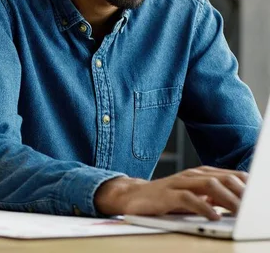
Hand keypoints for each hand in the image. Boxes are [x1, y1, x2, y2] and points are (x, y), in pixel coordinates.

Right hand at [94, 166, 247, 219]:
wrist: (132, 197)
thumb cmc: (166, 199)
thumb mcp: (195, 197)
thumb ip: (216, 198)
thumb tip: (241, 204)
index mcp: (202, 174)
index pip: (233, 175)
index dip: (249, 186)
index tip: (261, 199)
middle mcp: (192, 175)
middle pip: (224, 178)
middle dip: (243, 193)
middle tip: (254, 208)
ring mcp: (179, 183)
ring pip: (209, 185)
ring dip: (228, 199)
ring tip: (240, 213)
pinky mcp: (166, 194)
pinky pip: (188, 198)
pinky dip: (203, 207)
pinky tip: (213, 216)